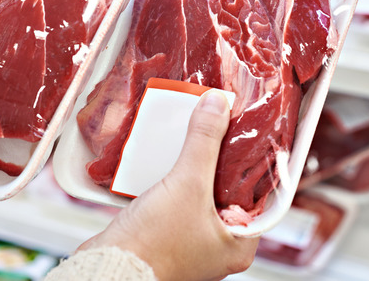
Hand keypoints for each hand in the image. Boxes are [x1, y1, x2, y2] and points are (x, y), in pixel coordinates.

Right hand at [78, 91, 259, 280]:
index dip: (255, 164)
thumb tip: (217, 105)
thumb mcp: (187, 183)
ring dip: (195, 169)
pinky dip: (175, 181)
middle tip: (221, 130)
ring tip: (196, 140)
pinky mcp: (166, 236)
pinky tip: (168, 160)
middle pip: (229, 192)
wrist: (109, 266)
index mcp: (238, 244)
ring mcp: (191, 242)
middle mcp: (218, 246)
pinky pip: (178, 201)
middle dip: (221, 161)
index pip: (259, 196)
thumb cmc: (154, 244)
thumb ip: (204, 141)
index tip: (250, 135)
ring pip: (201, 195)